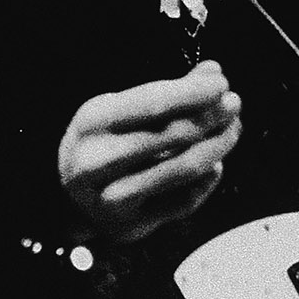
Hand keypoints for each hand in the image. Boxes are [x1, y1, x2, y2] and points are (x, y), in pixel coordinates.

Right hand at [57, 61, 242, 244]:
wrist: (64, 197)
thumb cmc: (102, 142)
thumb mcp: (119, 109)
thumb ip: (167, 92)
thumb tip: (213, 72)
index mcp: (92, 122)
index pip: (154, 102)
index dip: (194, 92)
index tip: (222, 82)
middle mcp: (96, 161)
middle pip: (172, 135)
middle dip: (212, 116)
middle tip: (234, 104)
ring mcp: (111, 198)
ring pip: (183, 170)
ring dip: (218, 146)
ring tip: (232, 129)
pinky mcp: (130, 226)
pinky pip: (184, 202)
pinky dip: (207, 180)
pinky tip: (215, 163)